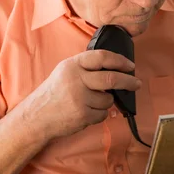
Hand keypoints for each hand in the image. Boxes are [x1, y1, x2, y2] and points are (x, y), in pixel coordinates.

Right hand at [22, 50, 140, 140]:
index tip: (130, 66)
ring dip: (106, 102)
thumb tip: (116, 69)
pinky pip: (102, 114)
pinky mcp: (82, 114)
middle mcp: (76, 79)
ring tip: (91, 103)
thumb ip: (86, 68)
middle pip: (112, 78)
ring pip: (108, 99)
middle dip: (128, 82)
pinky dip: (99, 114)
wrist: (37, 116)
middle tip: (136, 84)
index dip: (120, 60)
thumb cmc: (54, 93)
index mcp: (73, 65)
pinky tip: (86, 112)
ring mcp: (79, 98)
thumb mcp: (66, 71)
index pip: (102, 57)